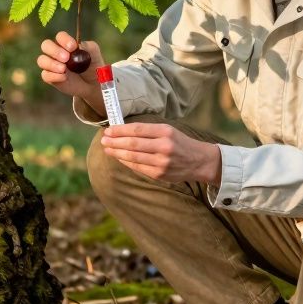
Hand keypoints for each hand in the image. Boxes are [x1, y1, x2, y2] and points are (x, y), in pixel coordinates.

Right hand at [37, 31, 106, 99]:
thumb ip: (88, 46)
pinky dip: (53, 76)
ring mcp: (52, 65)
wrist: (93, 83)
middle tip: (66, 58)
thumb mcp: (94, 53)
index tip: (73, 47)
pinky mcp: (51, 78)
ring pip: (42, 60)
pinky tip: (64, 78)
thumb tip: (78, 45)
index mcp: (66, 43)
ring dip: (51, 64)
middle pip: (46, 45)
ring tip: (63, 69)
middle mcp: (56, 52)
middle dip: (55, 51)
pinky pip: (45, 75)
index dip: (64, 40)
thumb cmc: (93, 65)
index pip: (60, 36)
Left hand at [100, 122, 221, 184]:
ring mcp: (162, 162)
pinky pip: (138, 167)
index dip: (120, 130)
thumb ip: (148, 131)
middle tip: (103, 140)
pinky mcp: (160, 174)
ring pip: (133, 157)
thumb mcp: (168, 130)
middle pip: (133, 144)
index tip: (108, 130)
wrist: (199, 161)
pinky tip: (119, 158)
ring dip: (117, 153)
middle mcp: (164, 146)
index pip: (137, 130)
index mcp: (165, 131)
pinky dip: (126, 162)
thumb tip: (122, 131)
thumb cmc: (180, 142)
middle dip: (115, 142)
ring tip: (107, 149)